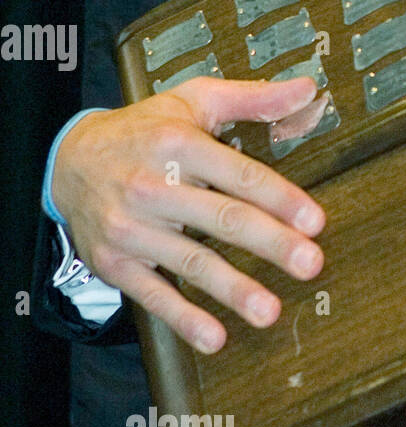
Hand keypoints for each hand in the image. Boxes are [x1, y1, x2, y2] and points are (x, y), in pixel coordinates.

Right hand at [51, 77, 325, 353]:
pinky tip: (215, 338)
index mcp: (178, 143)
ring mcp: (132, 228)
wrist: (68, 160)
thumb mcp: (195, 100)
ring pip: (191, 262)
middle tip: (311, 263)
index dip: (280, 198)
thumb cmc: (147, 128)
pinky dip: (183, 318)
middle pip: (222, 219)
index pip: (239, 174)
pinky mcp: (114, 262)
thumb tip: (308, 89)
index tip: (315, 221)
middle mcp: (153, 186)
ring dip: (233, 289)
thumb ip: (254, 97)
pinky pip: (152, 295)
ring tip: (271, 310)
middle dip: (270, 243)